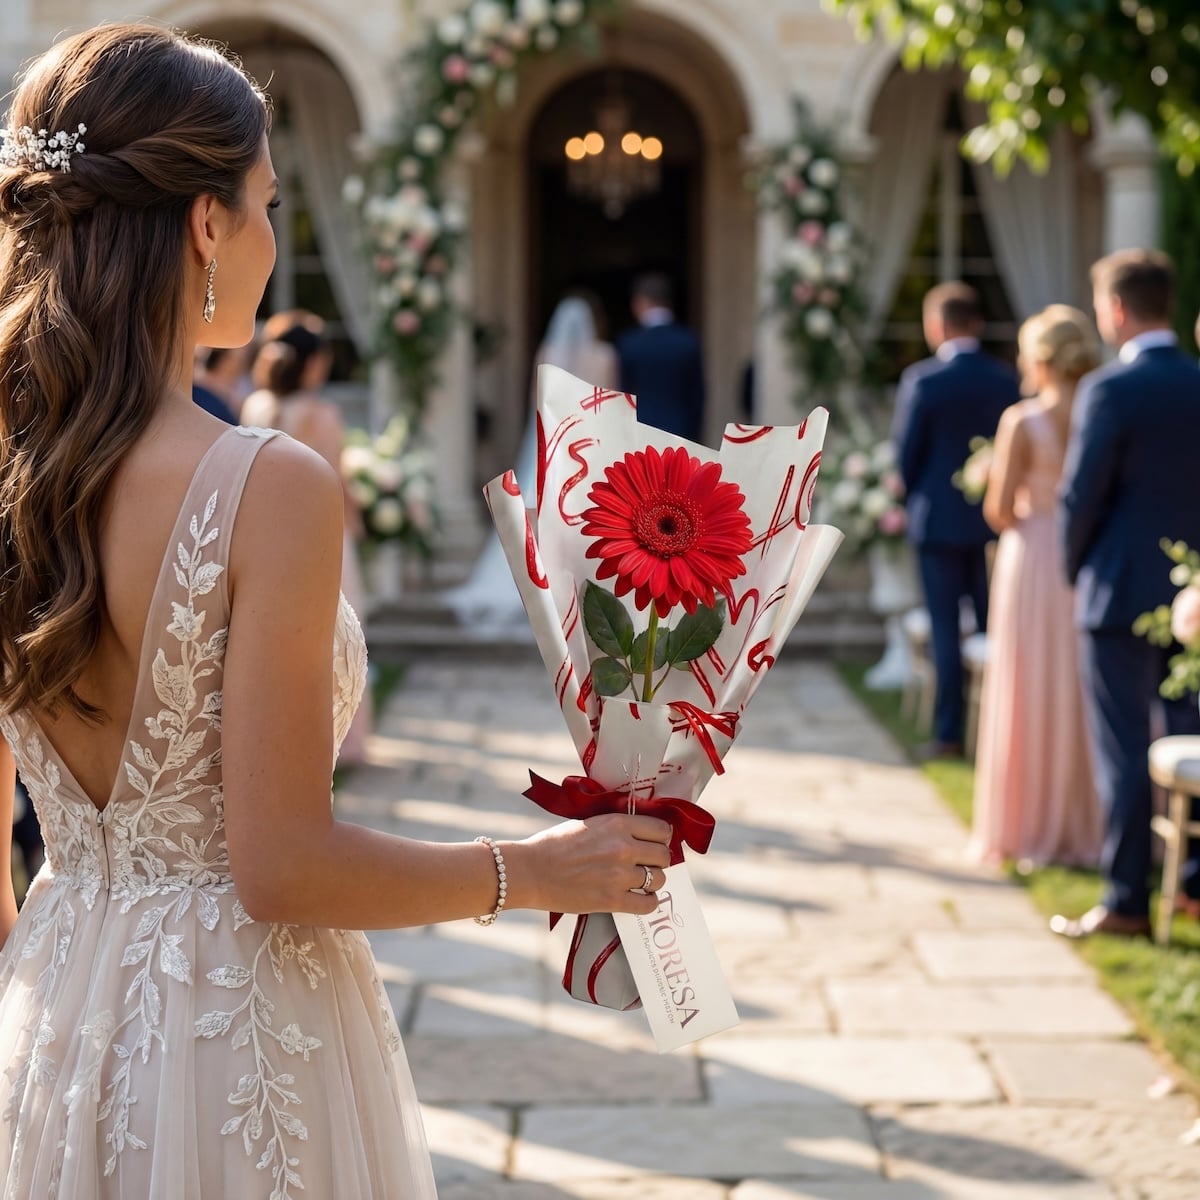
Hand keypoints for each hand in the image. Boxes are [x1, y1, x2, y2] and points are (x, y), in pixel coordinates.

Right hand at [508, 814, 672, 915]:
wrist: (530, 870)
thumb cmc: (554, 845)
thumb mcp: (589, 823)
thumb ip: (617, 828)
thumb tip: (641, 835)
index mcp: (617, 824)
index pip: (662, 829)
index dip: (661, 838)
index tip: (655, 843)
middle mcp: (623, 848)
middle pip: (664, 855)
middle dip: (658, 860)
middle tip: (648, 864)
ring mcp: (619, 875)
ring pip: (659, 880)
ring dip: (653, 881)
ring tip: (641, 882)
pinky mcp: (612, 900)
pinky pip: (648, 904)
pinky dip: (648, 902)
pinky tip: (640, 898)